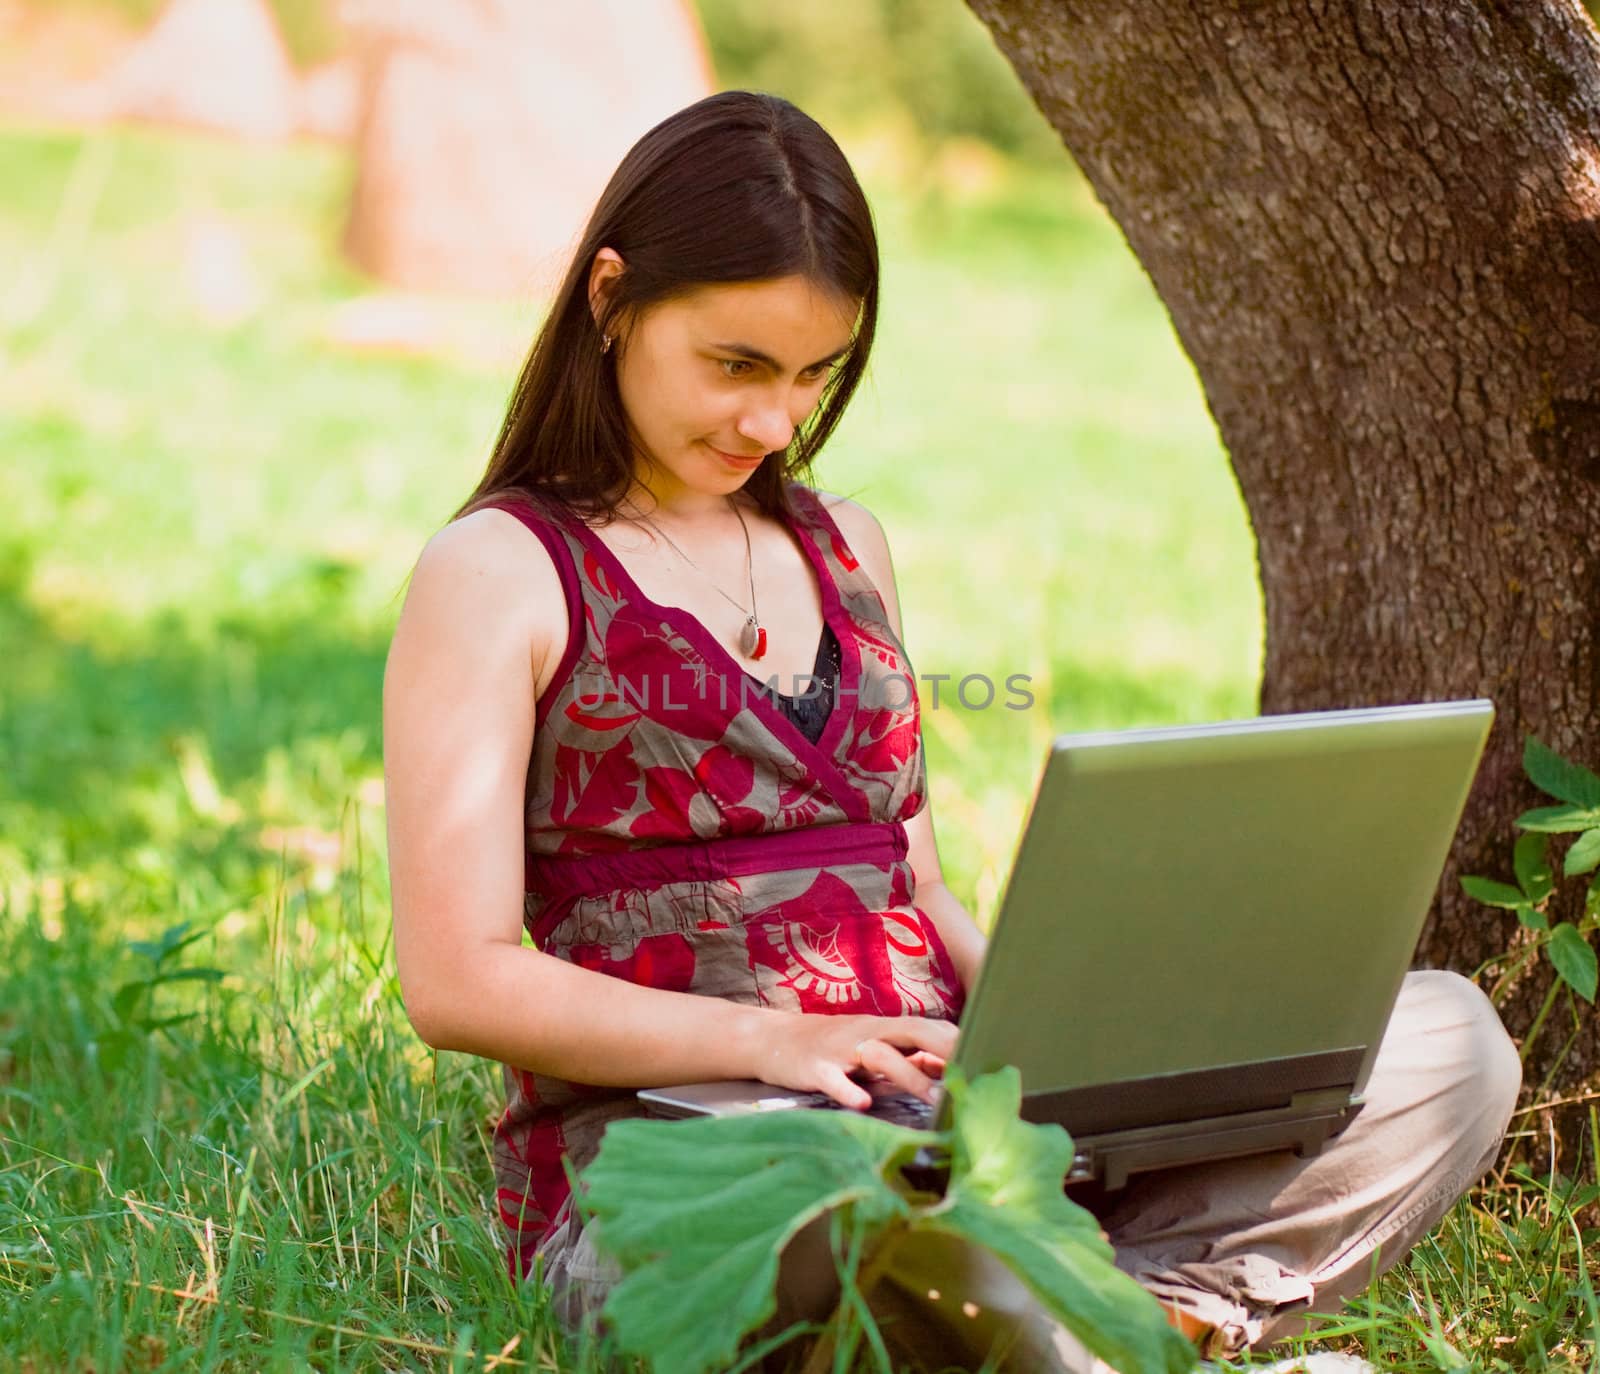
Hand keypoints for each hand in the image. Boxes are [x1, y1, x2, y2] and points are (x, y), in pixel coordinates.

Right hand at [752, 1010, 957, 1110]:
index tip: (990, 1059)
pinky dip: (848, 1090)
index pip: (930, 1029)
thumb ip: (910, 1057)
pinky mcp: (815, 1068)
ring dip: (910, 1076)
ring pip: (880, 1055)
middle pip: (913, 1031)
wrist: (772, 1039)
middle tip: (973, 1074)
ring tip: (935, 1101)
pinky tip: (862, 1104)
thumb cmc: (832, 1048)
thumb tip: (951, 1068)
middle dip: (945, 1049)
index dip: (959, 1042)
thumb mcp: (872, 1047)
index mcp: (885, 1028)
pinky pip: (833, 1079)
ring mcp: (841, 1049)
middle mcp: (868, 1032)